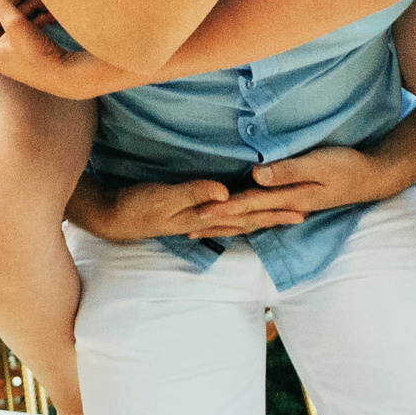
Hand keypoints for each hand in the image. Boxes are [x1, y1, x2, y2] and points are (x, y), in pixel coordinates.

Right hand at [122, 177, 309, 238]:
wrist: (112, 218)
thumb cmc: (136, 206)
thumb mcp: (164, 197)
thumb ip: (194, 193)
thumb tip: (226, 193)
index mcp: (205, 216)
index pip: (247, 214)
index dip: (273, 210)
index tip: (299, 208)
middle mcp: (207, 221)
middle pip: (248, 220)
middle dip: (276, 216)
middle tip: (304, 213)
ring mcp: (198, 220)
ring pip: (239, 221)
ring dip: (262, 219)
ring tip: (283, 216)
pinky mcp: (190, 215)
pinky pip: (224, 218)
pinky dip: (240, 218)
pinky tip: (243, 216)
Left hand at [213, 144, 391, 220]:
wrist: (372, 177)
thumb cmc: (347, 166)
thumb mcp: (318, 164)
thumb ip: (288, 170)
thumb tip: (256, 176)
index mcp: (288, 197)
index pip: (247, 204)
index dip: (222, 208)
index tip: (197, 213)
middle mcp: (286, 206)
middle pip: (244, 217)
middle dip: (217, 223)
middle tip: (188, 231)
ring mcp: (290, 205)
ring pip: (251, 219)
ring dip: (227, 225)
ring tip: (202, 231)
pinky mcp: (294, 201)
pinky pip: (262, 213)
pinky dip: (244, 218)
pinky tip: (235, 221)